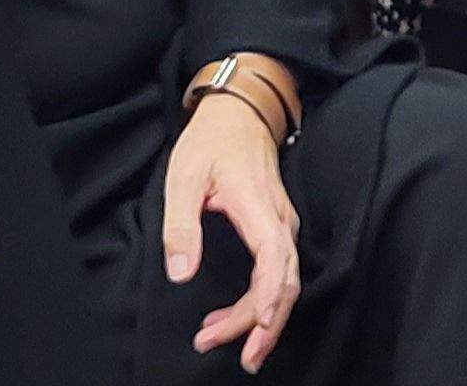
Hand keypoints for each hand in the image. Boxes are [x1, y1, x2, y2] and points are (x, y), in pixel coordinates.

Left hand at [161, 87, 300, 371]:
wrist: (240, 113)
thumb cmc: (211, 142)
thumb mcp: (184, 176)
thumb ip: (181, 225)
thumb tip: (180, 274)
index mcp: (257, 205)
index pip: (274, 259)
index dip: (269, 297)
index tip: (256, 328)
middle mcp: (279, 220)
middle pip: (285, 282)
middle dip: (262, 324)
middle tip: (229, 352)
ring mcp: (283, 225)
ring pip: (285, 282)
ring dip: (261, 318)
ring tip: (221, 339)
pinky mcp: (278, 231)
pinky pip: (280, 274)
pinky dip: (263, 301)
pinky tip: (236, 316)